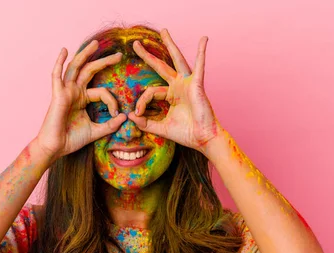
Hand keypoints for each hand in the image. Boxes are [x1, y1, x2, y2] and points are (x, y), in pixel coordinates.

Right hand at [36, 40, 127, 160]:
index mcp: (83, 99)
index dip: (112, 101)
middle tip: (120, 55)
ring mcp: (66, 91)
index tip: (117, 114)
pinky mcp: (57, 95)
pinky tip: (64, 50)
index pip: (103, 92)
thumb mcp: (96, 131)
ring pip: (76, 67)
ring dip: (85, 54)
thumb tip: (125, 117)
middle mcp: (75, 92)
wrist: (56, 148)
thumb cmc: (72, 139)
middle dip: (104, 61)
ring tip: (95, 43)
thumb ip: (110, 125)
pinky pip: (57, 75)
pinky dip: (59, 62)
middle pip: (90, 71)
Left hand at [127, 29, 222, 153]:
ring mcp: (187, 83)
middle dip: (147, 55)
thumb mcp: (161, 127)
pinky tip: (203, 39)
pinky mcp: (197, 84)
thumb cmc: (185, 133)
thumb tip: (130, 116)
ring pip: (177, 60)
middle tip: (136, 44)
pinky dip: (201, 52)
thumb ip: (145, 123)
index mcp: (170, 95)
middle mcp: (178, 86)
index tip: (137, 113)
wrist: (202, 138)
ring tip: (164, 31)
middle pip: (160, 66)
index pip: (150, 92)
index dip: (142, 102)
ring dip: (170, 45)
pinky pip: (199, 65)